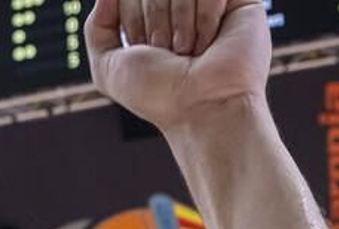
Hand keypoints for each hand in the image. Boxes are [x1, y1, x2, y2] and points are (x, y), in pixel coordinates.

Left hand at [85, 0, 269, 131]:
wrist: (202, 108)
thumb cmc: (160, 95)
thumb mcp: (108, 67)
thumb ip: (97, 27)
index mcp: (153, 18)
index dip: (133, 18)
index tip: (146, 49)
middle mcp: (181, 9)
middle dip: (156, 20)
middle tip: (168, 52)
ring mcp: (210, 4)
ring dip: (179, 22)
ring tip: (188, 51)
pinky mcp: (240, 3)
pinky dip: (204, 18)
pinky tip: (207, 44)